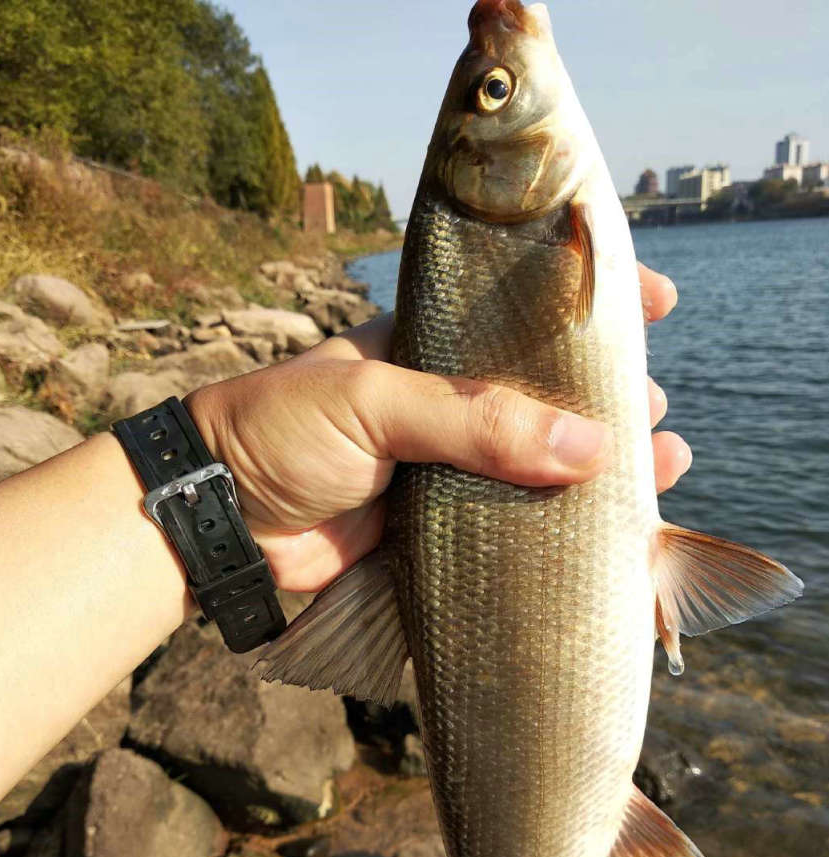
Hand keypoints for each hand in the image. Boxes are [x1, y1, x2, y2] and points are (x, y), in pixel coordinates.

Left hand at [187, 264, 686, 590]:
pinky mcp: (443, 526)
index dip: (585, 303)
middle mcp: (445, 402)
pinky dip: (562, 525)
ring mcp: (447, 467)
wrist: (221, 521)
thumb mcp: (372, 404)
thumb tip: (587, 445)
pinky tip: (613, 528)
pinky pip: (516, 523)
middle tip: (654, 405)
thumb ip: (471, 419)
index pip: (520, 313)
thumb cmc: (279, 433)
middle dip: (607, 395)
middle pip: (545, 393)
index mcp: (428, 347)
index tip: (653, 301)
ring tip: (661, 465)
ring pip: (542, 462)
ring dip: (602, 464)